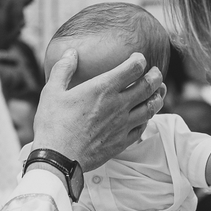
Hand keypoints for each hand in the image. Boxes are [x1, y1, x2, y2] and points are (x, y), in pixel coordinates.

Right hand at [33, 50, 163, 172]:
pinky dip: (147, 119)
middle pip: (148, 86)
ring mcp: (122, 125)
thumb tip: (72, 53)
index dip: (139, 60)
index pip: (133, 68)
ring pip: (151, 108)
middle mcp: (118, 105)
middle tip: (155, 73)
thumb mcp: (52, 91)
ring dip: (158, 97)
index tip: (138, 58)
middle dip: (156, 76)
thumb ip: (64, 69)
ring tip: (159, 91)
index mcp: (103, 88)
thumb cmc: (53, 124)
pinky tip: (144, 117)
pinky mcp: (122, 142)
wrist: (58, 157)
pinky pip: (142, 128)